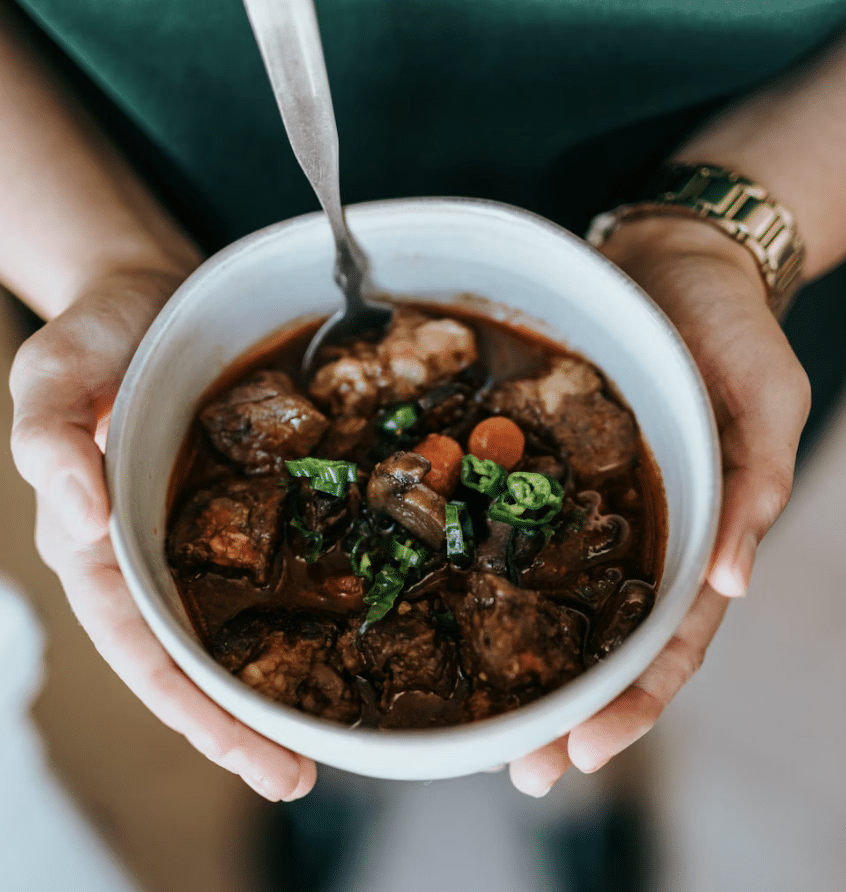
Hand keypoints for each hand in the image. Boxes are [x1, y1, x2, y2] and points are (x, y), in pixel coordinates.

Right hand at [9, 269, 315, 801]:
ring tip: (327, 734)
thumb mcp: (53, 373)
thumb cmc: (93, 336)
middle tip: (301, 776)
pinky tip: (339, 636)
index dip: (195, 714)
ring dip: (268, 686)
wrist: (146, 295)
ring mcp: (192, 535)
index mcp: (97, 545)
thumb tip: (82, 520)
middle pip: (190, 661)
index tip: (257, 761)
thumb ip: (49, 439)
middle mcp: (146, 556)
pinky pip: (263, 568)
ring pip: (227, 629)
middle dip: (238, 726)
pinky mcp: (232, 506)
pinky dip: (290, 612)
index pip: (144, 651)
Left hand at [509, 217, 810, 795]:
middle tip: (520, 769)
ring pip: (561, 601)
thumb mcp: (769, 398)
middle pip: (608, 642)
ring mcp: (593, 505)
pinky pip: (518, 529)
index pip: (670, 640)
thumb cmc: (732, 328)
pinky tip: (454, 607)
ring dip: (530, 663)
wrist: (671, 262)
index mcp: (699, 530)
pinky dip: (493, 573)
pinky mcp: (549, 466)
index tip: (584, 754)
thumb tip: (732, 581)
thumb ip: (756, 485)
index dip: (633, 702)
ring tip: (483, 723)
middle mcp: (642, 533)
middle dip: (570, 711)